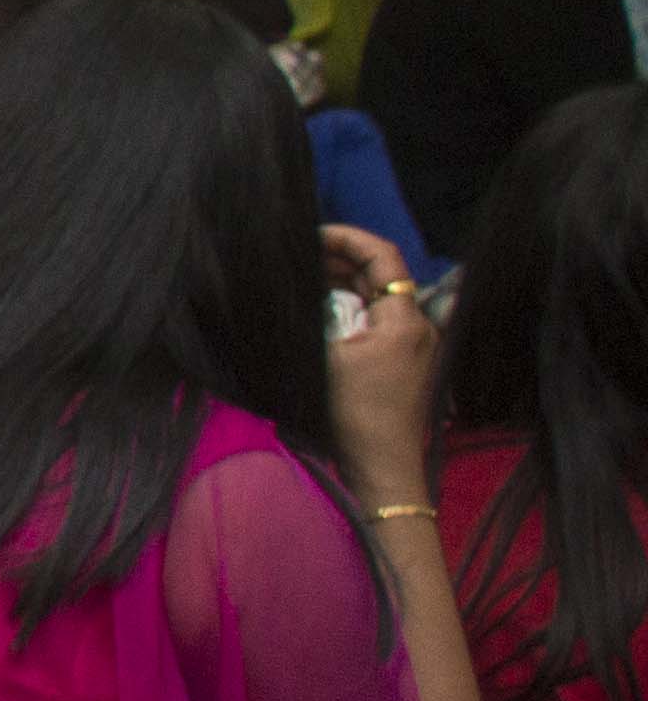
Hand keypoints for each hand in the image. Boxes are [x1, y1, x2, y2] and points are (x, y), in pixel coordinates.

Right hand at [322, 225, 439, 501]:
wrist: (382, 467)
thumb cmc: (355, 411)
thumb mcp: (324, 356)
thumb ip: (312, 313)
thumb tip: (283, 285)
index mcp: (405, 318)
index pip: (382, 256)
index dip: (347, 238)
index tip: (310, 234)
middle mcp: (417, 325)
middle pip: (382, 274)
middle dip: (340, 258)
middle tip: (297, 255)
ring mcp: (413, 345)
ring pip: (378, 297)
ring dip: (342, 283)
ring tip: (302, 279)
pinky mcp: (403, 363)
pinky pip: (377, 320)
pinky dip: (350, 308)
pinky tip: (320, 313)